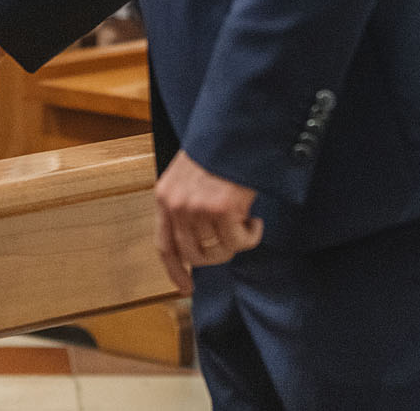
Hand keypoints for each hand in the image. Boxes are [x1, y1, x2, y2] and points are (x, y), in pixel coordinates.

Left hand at [154, 151, 262, 292]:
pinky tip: (255, 218)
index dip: (175, 271)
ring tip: (245, 221)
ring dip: (237, 240)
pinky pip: (239, 242)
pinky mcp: (222, 210)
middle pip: (194, 255)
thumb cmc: (217, 151)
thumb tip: (196, 241)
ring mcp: (198, 209)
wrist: (235, 131)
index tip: (186, 289)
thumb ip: (185, 204)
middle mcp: (177, 205)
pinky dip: (251, 235)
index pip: (165, 246)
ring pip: (219, 250)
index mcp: (164, 197)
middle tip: (233, 240)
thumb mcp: (187, 175)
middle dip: (216, 255)